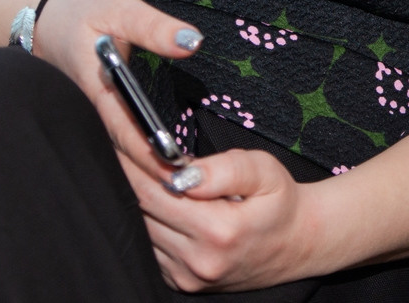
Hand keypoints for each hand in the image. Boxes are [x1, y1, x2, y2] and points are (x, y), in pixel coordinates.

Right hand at [31, 0, 204, 179]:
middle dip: (153, 179)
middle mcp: (91, 117)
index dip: (152, 156)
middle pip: (122, 159)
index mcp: (98, 92)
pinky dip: (135, 169)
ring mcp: (90, 124)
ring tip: (183, 194)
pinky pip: (113, 154)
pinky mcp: (92, 125)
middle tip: (191, 191)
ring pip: (116, 162)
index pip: (127, 134)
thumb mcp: (118, 9)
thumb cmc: (80, 16)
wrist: (40, 26)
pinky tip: (159, 183)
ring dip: (145, 180)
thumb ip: (154, 27)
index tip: (179, 172)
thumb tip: (191, 42)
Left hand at [122, 146, 309, 291]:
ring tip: (128, 160)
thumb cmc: (280, 202)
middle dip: (124, 169)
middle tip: (111, 133)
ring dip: (130, 194)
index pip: (155, 189)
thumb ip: (227, 169)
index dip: (130, 157)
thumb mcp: (266, 171)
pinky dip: (143, 217)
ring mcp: (186, 275)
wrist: (296, 245)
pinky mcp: (180, 281)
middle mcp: (197, 260)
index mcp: (219, 231)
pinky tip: (149, 194)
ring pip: (139, 227)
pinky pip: (148, 245)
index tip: (115, 127)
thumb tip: (185, 172)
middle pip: (139, 207)